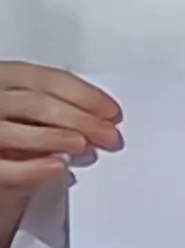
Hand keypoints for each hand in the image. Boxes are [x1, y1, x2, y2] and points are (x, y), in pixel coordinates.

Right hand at [0, 62, 116, 191]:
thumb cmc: (16, 135)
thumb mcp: (32, 114)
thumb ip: (58, 112)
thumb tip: (101, 122)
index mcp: (3, 78)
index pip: (46, 80)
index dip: (84, 94)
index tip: (112, 112)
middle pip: (34, 103)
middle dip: (78, 119)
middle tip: (109, 136)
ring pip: (13, 131)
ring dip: (55, 137)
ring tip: (82, 147)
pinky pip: (2, 169)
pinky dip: (30, 169)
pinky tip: (57, 168)